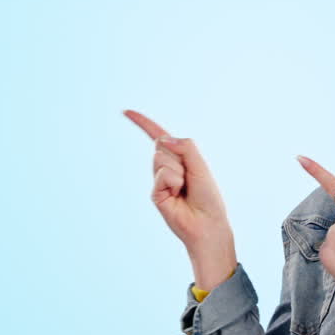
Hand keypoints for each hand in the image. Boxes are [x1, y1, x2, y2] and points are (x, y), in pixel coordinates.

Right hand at [124, 109, 235, 288]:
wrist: (207, 223)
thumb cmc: (208, 196)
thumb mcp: (200, 165)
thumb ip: (186, 147)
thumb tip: (163, 138)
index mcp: (178, 157)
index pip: (158, 136)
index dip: (143, 123)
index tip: (126, 111)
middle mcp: (166, 167)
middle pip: (161, 144)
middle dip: (179, 156)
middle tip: (189, 176)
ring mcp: (159, 180)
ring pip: (161, 158)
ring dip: (178, 171)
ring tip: (184, 188)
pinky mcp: (155, 193)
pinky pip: (162, 175)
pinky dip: (173, 182)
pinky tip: (177, 195)